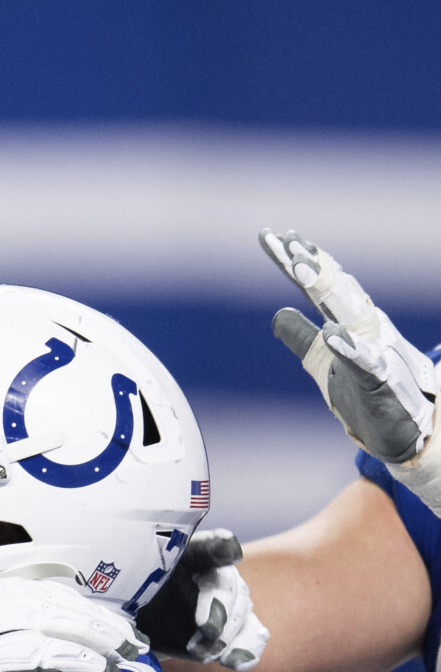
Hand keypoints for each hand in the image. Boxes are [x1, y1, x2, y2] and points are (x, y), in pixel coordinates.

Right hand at [0, 577, 143, 671]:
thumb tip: (30, 634)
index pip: (39, 593)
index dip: (77, 605)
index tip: (105, 616)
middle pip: (54, 607)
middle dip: (96, 622)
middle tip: (129, 636)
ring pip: (56, 629)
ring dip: (96, 643)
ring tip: (124, 655)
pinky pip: (45, 660)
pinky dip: (77, 665)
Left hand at [135, 530, 266, 670]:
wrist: (137, 625)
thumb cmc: (130, 598)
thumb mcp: (125, 588)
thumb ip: (134, 587)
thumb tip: (136, 594)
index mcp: (185, 553)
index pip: (207, 544)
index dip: (220, 546)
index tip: (230, 549)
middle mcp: (212, 571)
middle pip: (227, 585)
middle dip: (220, 609)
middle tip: (207, 630)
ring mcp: (228, 599)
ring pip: (241, 611)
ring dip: (225, 636)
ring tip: (201, 651)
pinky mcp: (236, 626)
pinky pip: (251, 635)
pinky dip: (246, 649)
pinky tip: (234, 661)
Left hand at [261, 228, 436, 463]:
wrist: (400, 435)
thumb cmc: (364, 394)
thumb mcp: (322, 362)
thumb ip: (301, 336)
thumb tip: (279, 312)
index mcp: (351, 322)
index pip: (318, 286)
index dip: (295, 262)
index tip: (271, 236)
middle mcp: (366, 329)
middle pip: (334, 291)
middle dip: (313, 265)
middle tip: (288, 241)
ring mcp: (377, 352)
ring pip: (351, 316)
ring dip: (328, 291)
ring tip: (302, 269)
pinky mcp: (382, 382)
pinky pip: (365, 362)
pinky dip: (349, 347)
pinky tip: (332, 334)